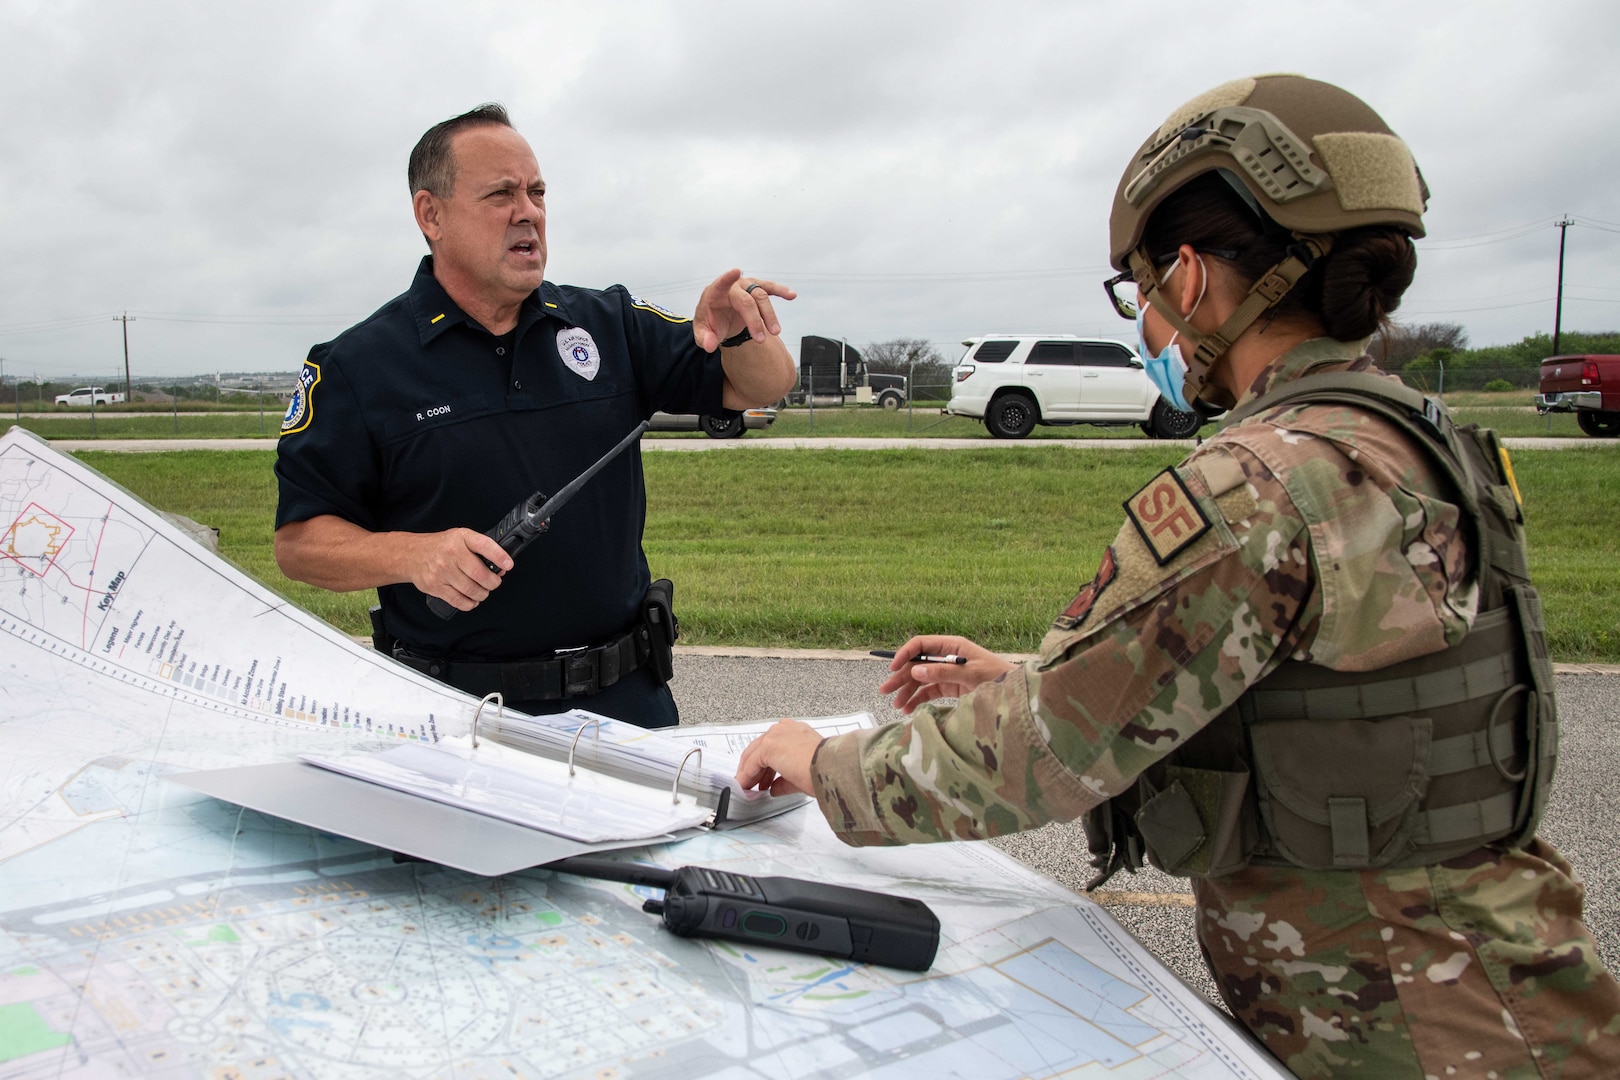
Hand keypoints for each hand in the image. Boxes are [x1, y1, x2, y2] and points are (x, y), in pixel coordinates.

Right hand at [408, 528, 513, 612]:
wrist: (412, 554)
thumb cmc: (441, 546)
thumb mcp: (461, 538)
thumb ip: (481, 550)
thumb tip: (501, 567)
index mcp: (461, 538)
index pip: (484, 545)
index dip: (499, 556)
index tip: (508, 565)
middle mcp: (451, 553)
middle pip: (480, 574)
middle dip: (493, 582)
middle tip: (493, 582)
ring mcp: (442, 571)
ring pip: (471, 590)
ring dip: (482, 594)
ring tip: (482, 591)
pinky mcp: (435, 586)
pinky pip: (459, 601)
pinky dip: (470, 604)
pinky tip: (472, 599)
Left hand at [692, 268, 796, 351]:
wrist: (720, 318)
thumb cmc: (710, 322)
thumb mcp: (702, 333)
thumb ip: (704, 339)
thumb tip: (710, 345)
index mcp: (714, 293)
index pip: (720, 284)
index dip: (727, 278)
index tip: (736, 271)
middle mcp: (732, 286)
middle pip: (747, 300)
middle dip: (755, 321)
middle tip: (760, 340)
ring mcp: (746, 286)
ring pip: (761, 297)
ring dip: (769, 315)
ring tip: (775, 332)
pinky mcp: (757, 290)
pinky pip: (770, 289)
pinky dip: (781, 292)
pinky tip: (792, 295)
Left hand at [735, 719, 824, 796]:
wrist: (831, 768)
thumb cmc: (825, 770)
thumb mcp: (801, 774)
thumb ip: (784, 780)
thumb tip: (774, 788)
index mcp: (796, 731)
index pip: (774, 745)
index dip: (765, 764)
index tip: (762, 779)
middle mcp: (785, 729)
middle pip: (760, 748)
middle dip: (754, 768)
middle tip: (751, 783)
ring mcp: (776, 735)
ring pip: (754, 754)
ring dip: (748, 771)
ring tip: (746, 787)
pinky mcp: (768, 746)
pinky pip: (751, 763)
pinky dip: (746, 775)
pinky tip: (745, 786)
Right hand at [877, 636, 1015, 714]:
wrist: (1015, 694)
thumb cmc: (998, 676)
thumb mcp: (970, 673)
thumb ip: (943, 671)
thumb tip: (916, 669)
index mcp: (951, 646)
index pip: (921, 644)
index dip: (905, 654)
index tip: (893, 668)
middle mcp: (946, 657)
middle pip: (916, 664)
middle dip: (900, 676)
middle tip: (884, 690)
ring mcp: (947, 672)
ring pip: (920, 679)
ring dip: (907, 691)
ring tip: (896, 705)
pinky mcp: (950, 687)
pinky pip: (929, 691)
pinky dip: (918, 699)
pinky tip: (908, 708)